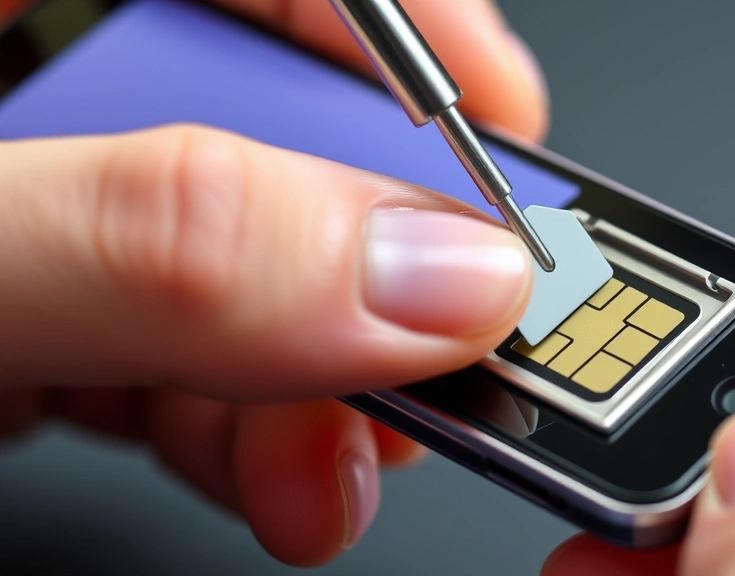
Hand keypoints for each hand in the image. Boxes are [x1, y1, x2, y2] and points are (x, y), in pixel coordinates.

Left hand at [0, 0, 547, 565]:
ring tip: (328, 470)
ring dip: (320, 384)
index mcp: (27, 13)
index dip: (402, 26)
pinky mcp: (65, 312)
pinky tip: (261, 472)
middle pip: (278, 128)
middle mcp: (55, 104)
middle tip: (440, 346)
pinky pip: (194, 345)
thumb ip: (160, 244)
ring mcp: (62, 217)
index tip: (500, 125)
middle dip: (371, 265)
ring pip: (257, 263)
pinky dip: (246, 423)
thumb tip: (420, 273)